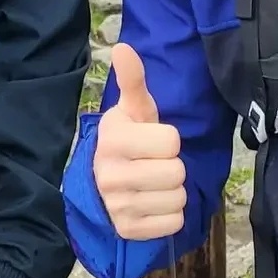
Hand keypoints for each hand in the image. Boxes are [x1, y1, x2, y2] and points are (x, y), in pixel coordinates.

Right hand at [93, 43, 185, 239]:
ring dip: (172, 191)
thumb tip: (124, 46)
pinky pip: (174, 223)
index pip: (172, 142)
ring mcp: (118, 206)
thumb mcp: (132, 110)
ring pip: (178, 198)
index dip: (168, 140)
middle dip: (171, 166)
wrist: (99, 182)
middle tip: (153, 163)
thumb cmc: (126, 140)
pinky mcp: (128, 230)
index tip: (151, 141)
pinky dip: (169, 214)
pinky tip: (151, 203)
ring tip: (152, 183)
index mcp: (113, 140)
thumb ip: (133, 80)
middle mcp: (111, 175)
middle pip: (177, 172)